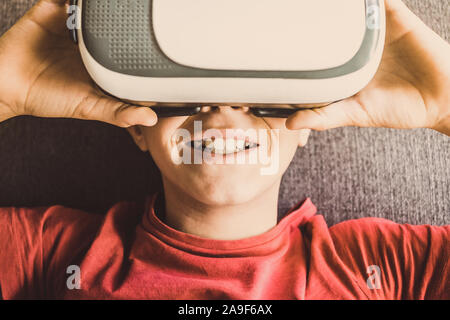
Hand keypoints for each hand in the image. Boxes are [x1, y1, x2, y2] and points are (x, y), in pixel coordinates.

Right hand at [0, 0, 156, 126]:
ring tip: (120, 4)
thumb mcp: (90, 108)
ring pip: (95, 8)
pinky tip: (85, 2)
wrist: (7, 84)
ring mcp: (73, 25)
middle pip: (116, 25)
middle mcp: (91, 43)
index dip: (144, 48)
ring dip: (103, 6)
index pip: (130, 51)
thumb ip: (119, 113)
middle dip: (127, 18)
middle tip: (145, 15)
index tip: (162, 45)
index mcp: (103, 63)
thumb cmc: (48, 98)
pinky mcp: (54, 10)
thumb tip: (151, 118)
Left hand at [286, 0, 449, 135]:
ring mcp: (373, 32)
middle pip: (326, 26)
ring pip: (347, 10)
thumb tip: (290, 123)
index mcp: (343, 68)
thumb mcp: (355, 114)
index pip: (314, 54)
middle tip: (287, 11)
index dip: (296, 49)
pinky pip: (377, 1)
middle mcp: (354, 48)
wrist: (442, 98)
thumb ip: (324, 117)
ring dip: (333, 6)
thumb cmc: (399, 109)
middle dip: (309, 18)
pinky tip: (350, 0)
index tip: (272, 44)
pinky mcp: (394, 19)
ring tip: (308, 2)